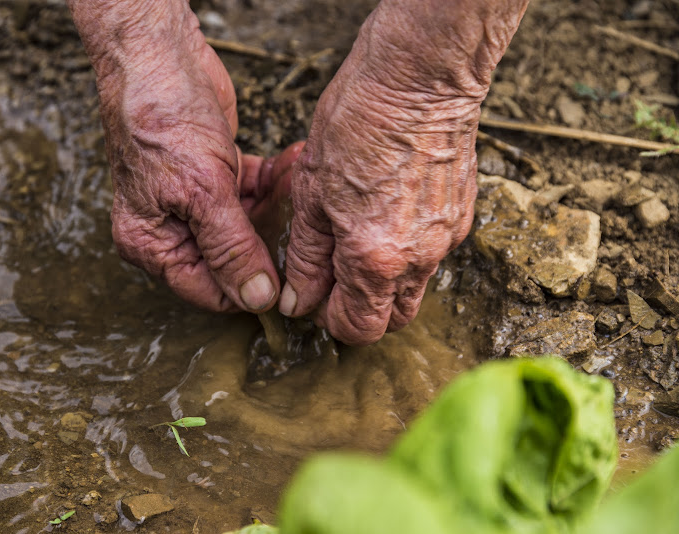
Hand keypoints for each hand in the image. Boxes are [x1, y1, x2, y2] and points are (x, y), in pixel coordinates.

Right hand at [69, 1, 302, 311]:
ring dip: (277, 204)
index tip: (292, 279)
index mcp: (152, 244)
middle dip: (269, 238)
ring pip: (249, 224)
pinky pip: (252, 192)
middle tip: (301, 222)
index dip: (249, 288)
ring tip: (297, 182)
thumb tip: (256, 298)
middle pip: (233, 258)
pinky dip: (272, 181)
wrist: (159, 55)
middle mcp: (171, 228)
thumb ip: (231, 248)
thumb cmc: (162, 119)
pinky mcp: (216, 175)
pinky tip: (289, 164)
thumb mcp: (201, 192)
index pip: (208, 291)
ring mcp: (194, 202)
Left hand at [278, 0, 527, 343]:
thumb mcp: (311, 193)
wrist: (420, 77)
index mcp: (376, 260)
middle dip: (362, 310)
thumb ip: (307, 257)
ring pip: (414, 286)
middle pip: (394, 319)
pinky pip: (432, 252)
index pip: (359, 327)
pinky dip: (406, 250)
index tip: (314, 296)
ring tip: (355, 237)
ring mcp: (447, 237)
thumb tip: (299, 300)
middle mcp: (419, 259)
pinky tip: (385, 212)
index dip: (330, 320)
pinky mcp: (461, 214)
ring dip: (384, 280)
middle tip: (333, 276)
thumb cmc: (358, 123)